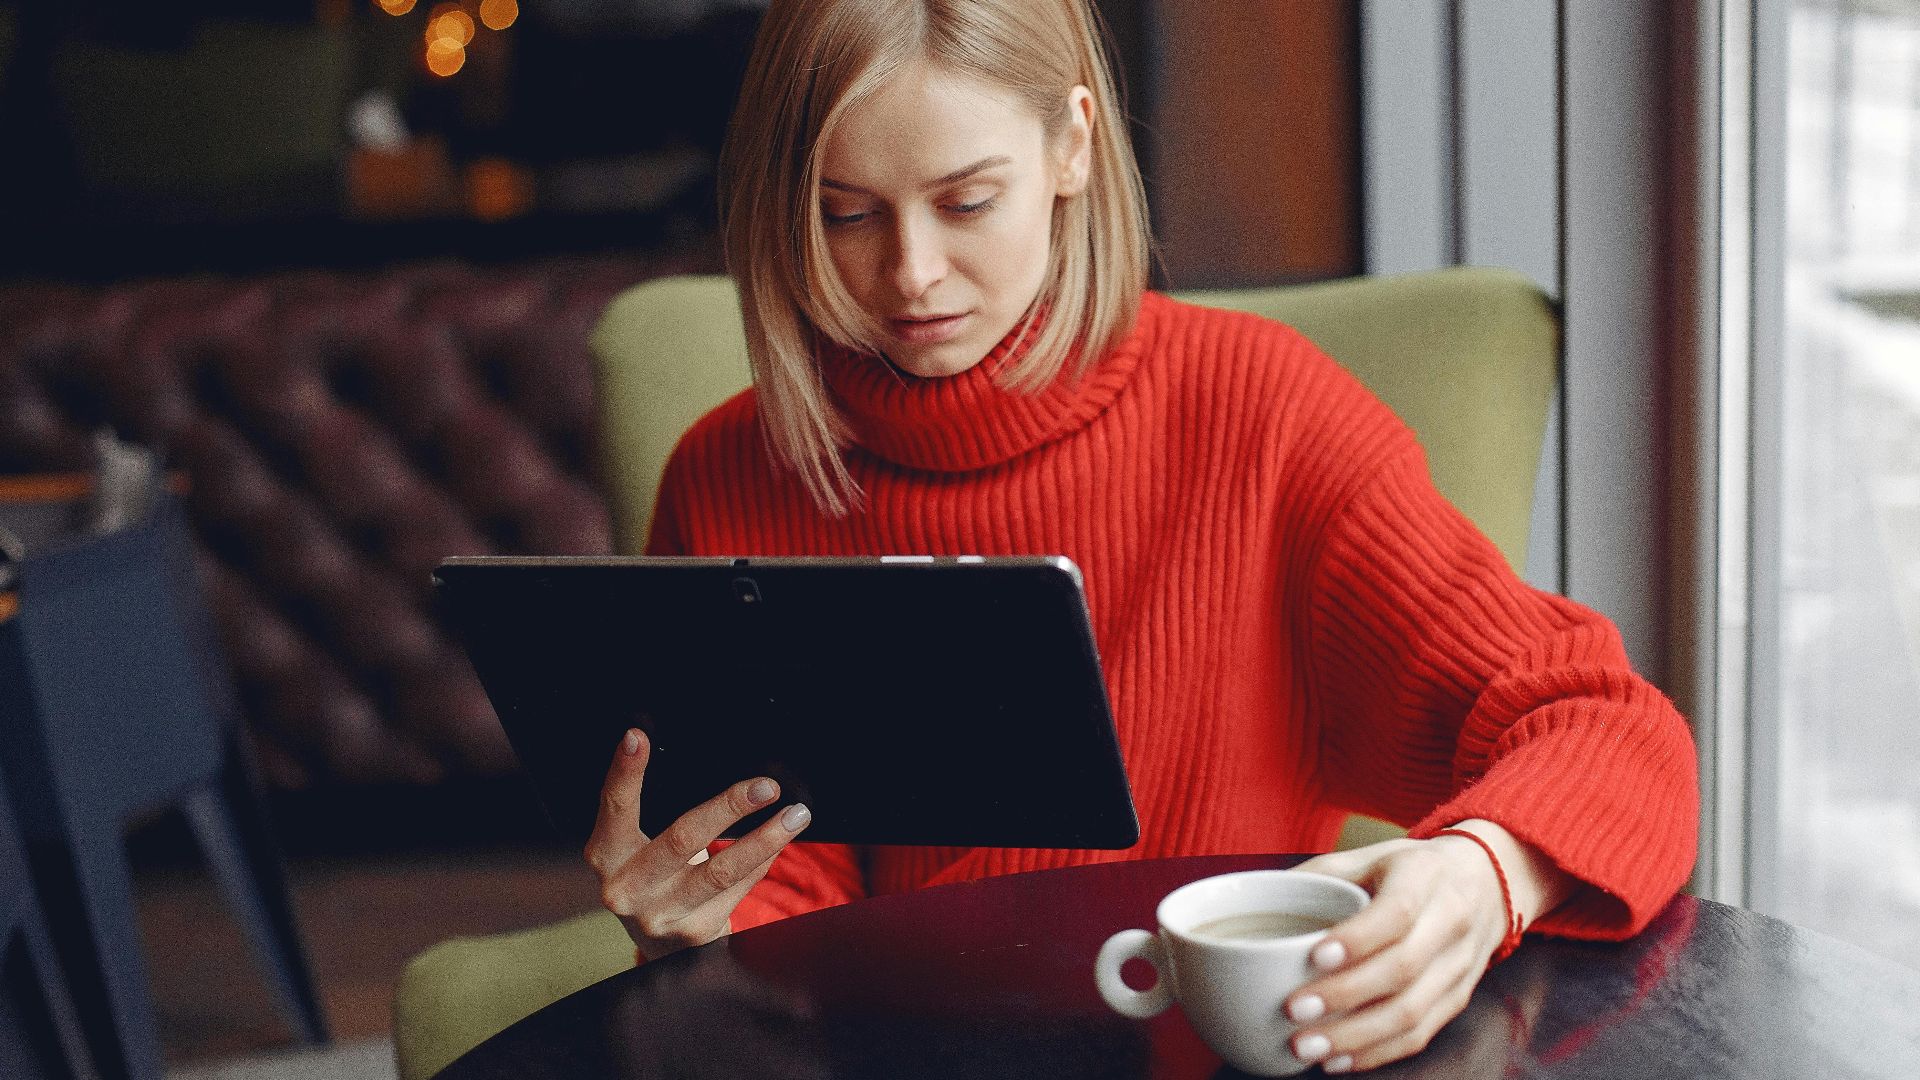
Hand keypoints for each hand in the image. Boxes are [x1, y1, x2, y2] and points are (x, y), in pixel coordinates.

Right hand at [585, 728, 811, 960]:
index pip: (615, 807)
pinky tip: (779, 842)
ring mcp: (660, 915)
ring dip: (766, 839)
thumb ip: (661, 814)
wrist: (661, 948)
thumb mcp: (641, 847)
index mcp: (606, 854)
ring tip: (796, 815)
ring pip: (721, 870)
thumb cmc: (654, 877)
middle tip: (767, 786)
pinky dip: (763, 860)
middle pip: (683, 838)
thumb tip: (726, 777)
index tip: (637, 736)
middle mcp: (626, 888)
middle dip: (729, 807)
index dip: (624, 772)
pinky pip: (739, 888)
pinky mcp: (694, 934)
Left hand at [1282, 822, 1566, 1072]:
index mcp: (1425, 876)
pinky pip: (1420, 1035)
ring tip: (1308, 1047)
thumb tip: (1258, 896)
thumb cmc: (1411, 870)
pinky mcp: (1457, 999)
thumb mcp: (1370, 855)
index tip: (1314, 956)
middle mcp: (1450, 922)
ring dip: (1357, 1037)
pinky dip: (1377, 1053)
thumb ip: (1318, 874)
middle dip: (1345, 995)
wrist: (1485, 884)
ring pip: (1413, 1011)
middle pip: (1403, 968)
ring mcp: (1459, 966)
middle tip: (1295, 1011)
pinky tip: (1339, 1059)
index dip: (1358, 938)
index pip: (1397, 912)